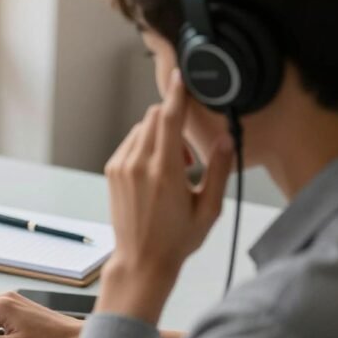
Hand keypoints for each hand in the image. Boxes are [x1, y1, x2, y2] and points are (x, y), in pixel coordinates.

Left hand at [98, 70, 233, 323]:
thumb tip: (226, 138)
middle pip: (155, 118)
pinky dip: (145, 147)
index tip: (179, 76)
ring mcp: (121, 167)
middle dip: (174, 124)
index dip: (176, 93)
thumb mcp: (209, 208)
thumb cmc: (176, 239)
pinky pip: (130, 143)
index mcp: (164, 172)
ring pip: (142, 129)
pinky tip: (155, 175)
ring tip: (172, 172)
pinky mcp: (112, 171)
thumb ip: (218, 169)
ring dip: (160, 137)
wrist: (141, 260)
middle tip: (186, 160)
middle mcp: (138, 164)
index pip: (169, 118)